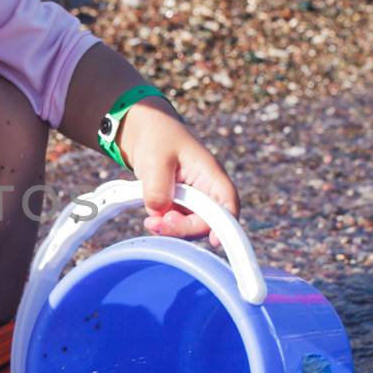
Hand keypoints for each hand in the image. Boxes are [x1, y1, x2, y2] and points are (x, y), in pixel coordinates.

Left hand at [118, 100, 238, 247]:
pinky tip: (151, 219)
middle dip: (184, 228)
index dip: (226, 225)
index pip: (227, 203)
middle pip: (208, 222)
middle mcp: (207, 190)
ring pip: (191, 227)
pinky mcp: (180, 206)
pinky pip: (177, 224)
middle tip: (158, 223)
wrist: (145, 132)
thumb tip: (159, 212)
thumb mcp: (155, 159)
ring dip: (172, 230)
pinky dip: (164, 226)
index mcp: (210, 174)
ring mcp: (194, 200)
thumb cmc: (157, 137)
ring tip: (150, 221)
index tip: (214, 241)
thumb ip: (157, 187)